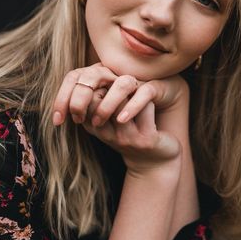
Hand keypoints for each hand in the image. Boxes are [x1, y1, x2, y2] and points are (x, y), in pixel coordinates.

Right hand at [52, 64, 182, 173]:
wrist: (154, 162)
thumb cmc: (129, 134)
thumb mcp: (109, 119)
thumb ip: (97, 101)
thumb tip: (88, 77)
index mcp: (94, 127)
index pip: (86, 99)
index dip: (97, 86)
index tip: (107, 84)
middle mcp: (106, 135)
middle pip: (100, 99)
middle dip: (112, 86)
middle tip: (124, 84)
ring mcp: (126, 138)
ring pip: (123, 102)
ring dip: (132, 92)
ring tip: (137, 93)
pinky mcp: (146, 140)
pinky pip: (146, 108)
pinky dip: (148, 102)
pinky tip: (151, 106)